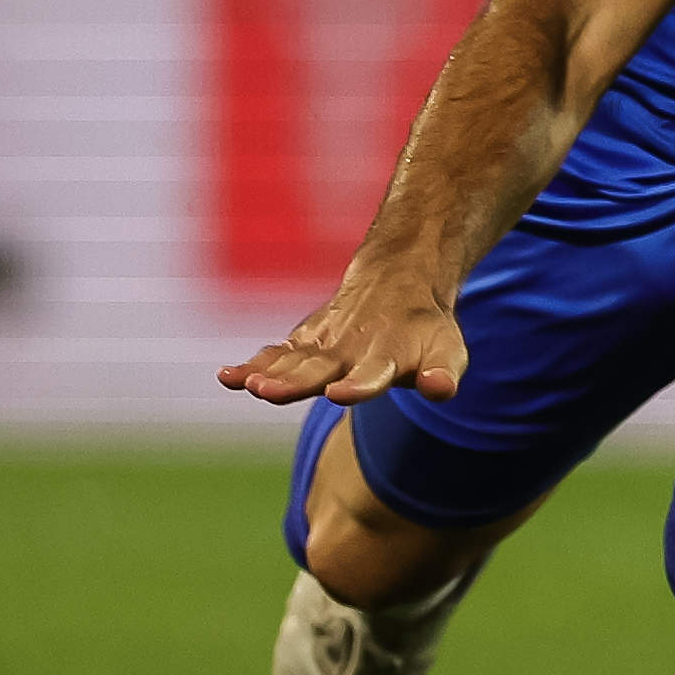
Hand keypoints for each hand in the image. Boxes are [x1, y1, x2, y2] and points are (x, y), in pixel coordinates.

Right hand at [218, 264, 467, 404]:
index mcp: (386, 359)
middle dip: (293, 383)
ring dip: (266, 374)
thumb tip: (440, 388)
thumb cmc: (426, 332)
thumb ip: (443, 373)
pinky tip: (227, 377)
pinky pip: (275, 354)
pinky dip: (252, 365)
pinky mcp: (303, 343)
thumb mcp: (448, 351)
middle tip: (268, 392)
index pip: (370, 376)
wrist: (400, 280)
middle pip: (317, 371)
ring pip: (289, 362)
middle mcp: (349, 351)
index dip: (356, 386)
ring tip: (245, 385)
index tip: (338, 394)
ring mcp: (323, 346)